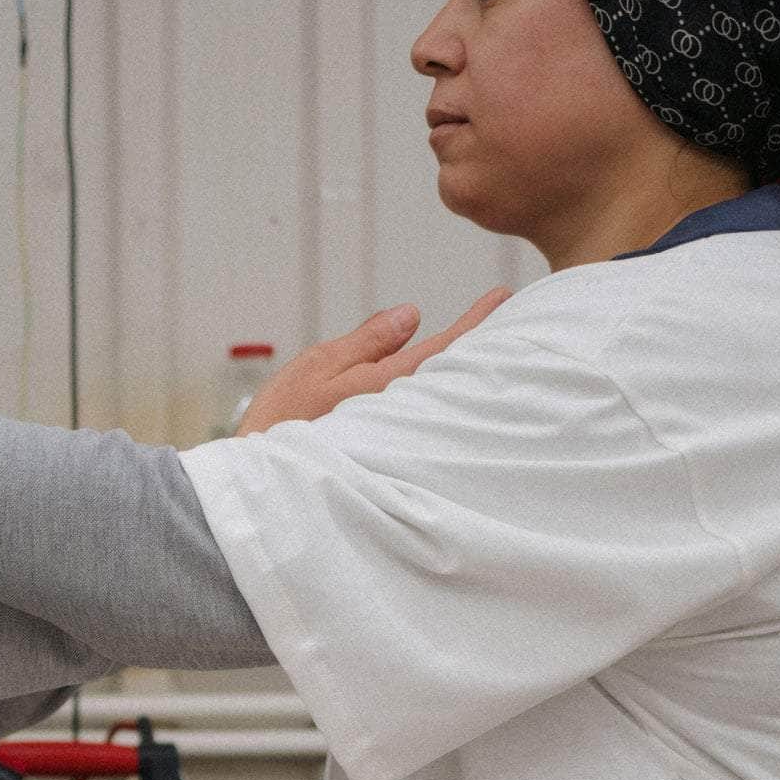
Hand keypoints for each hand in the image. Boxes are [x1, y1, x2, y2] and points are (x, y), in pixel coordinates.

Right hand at [235, 289, 509, 436]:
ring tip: (486, 353)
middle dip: (479, 349)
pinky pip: (420, 418)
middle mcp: (401, 414)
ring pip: (436, 398)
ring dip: (460, 374)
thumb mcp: (321, 367)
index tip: (503, 297)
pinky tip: (441, 392)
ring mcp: (398, 437)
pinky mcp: (387, 452)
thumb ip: (369, 342)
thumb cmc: (283, 422)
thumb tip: (413, 315)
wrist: (264, 481)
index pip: (445, 348)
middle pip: (450, 376)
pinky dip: (434, 397)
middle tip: (514, 321)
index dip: (475, 321)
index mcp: (388, 386)